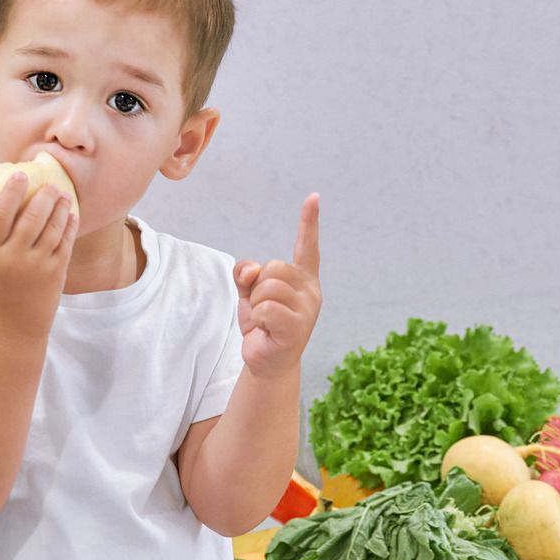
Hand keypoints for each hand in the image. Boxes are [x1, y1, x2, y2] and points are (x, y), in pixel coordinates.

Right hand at [0, 172, 77, 341]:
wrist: (11, 332)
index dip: (10, 192)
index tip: (20, 175)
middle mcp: (12, 258)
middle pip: (31, 217)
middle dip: (43, 195)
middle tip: (50, 184)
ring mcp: (36, 266)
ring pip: (52, 227)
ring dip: (59, 207)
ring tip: (63, 194)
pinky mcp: (55, 274)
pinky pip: (65, 243)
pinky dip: (69, 225)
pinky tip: (71, 215)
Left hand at [234, 193, 321, 378]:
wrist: (266, 360)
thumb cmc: (262, 325)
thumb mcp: (249, 293)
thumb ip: (246, 273)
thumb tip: (250, 270)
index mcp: (303, 279)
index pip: (307, 246)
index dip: (309, 222)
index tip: (313, 198)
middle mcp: (310, 291)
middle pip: (274, 267)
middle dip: (258, 286)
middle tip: (262, 308)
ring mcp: (307, 310)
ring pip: (267, 288)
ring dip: (255, 305)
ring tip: (264, 321)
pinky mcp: (297, 328)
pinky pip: (266, 309)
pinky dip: (257, 319)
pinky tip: (265, 330)